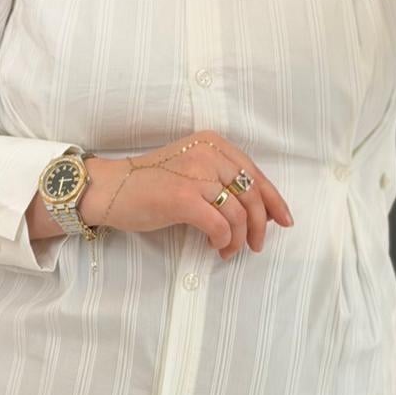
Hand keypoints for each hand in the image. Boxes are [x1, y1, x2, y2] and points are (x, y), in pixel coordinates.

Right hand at [79, 133, 293, 260]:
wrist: (111, 188)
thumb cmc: (152, 184)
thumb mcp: (192, 170)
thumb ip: (223, 181)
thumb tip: (262, 211)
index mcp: (214, 143)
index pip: (255, 173)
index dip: (274, 200)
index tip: (284, 221)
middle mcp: (208, 153)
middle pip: (252, 194)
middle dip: (259, 225)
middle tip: (255, 245)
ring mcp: (195, 174)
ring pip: (238, 213)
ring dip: (238, 239)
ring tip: (226, 251)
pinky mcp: (182, 197)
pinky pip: (219, 225)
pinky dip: (222, 240)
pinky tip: (214, 246)